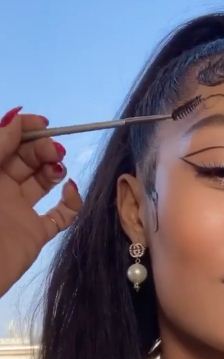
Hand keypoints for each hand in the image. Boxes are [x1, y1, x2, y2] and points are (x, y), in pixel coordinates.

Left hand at [0, 106, 81, 297]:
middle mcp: (2, 189)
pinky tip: (71, 191)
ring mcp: (20, 211)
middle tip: (54, 150)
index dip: (25, 129)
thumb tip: (17, 117)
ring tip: (57, 168)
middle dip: (43, 148)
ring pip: (44, 182)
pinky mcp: (37, 233)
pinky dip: (72, 202)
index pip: (8, 142)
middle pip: (27, 159)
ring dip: (55, 169)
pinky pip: (62, 215)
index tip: (44, 124)